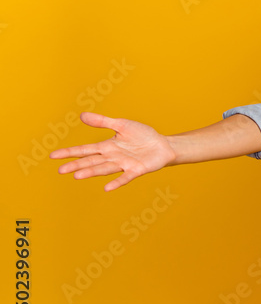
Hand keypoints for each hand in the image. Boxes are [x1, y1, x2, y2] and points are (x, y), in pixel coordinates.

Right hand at [50, 112, 175, 190]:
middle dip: (76, 165)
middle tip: (61, 170)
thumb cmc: (142, 135)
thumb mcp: (122, 125)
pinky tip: (107, 188)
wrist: (163, 145)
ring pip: (104, 168)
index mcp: (107, 147)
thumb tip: (82, 115)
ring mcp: (124, 164)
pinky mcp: (137, 170)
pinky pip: (125, 177)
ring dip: (91, 172)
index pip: (84, 150)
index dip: (69, 152)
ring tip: (77, 176)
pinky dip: (117, 182)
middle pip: (91, 161)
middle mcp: (112, 157)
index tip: (53, 156)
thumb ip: (103, 122)